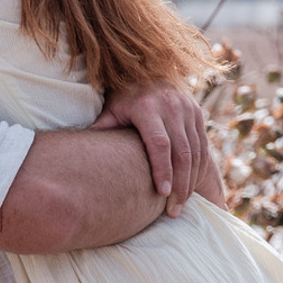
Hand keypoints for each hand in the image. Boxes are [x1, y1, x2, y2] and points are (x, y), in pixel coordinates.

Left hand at [93, 82, 207, 215]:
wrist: (146, 71)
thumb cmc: (121, 99)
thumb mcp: (109, 112)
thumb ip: (101, 133)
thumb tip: (79, 159)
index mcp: (147, 107)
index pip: (159, 144)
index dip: (162, 170)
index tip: (161, 194)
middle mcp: (171, 106)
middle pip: (182, 152)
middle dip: (180, 185)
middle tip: (172, 211)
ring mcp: (188, 109)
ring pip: (196, 152)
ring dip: (191, 182)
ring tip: (181, 205)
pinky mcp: (197, 113)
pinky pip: (203, 147)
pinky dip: (198, 170)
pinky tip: (189, 188)